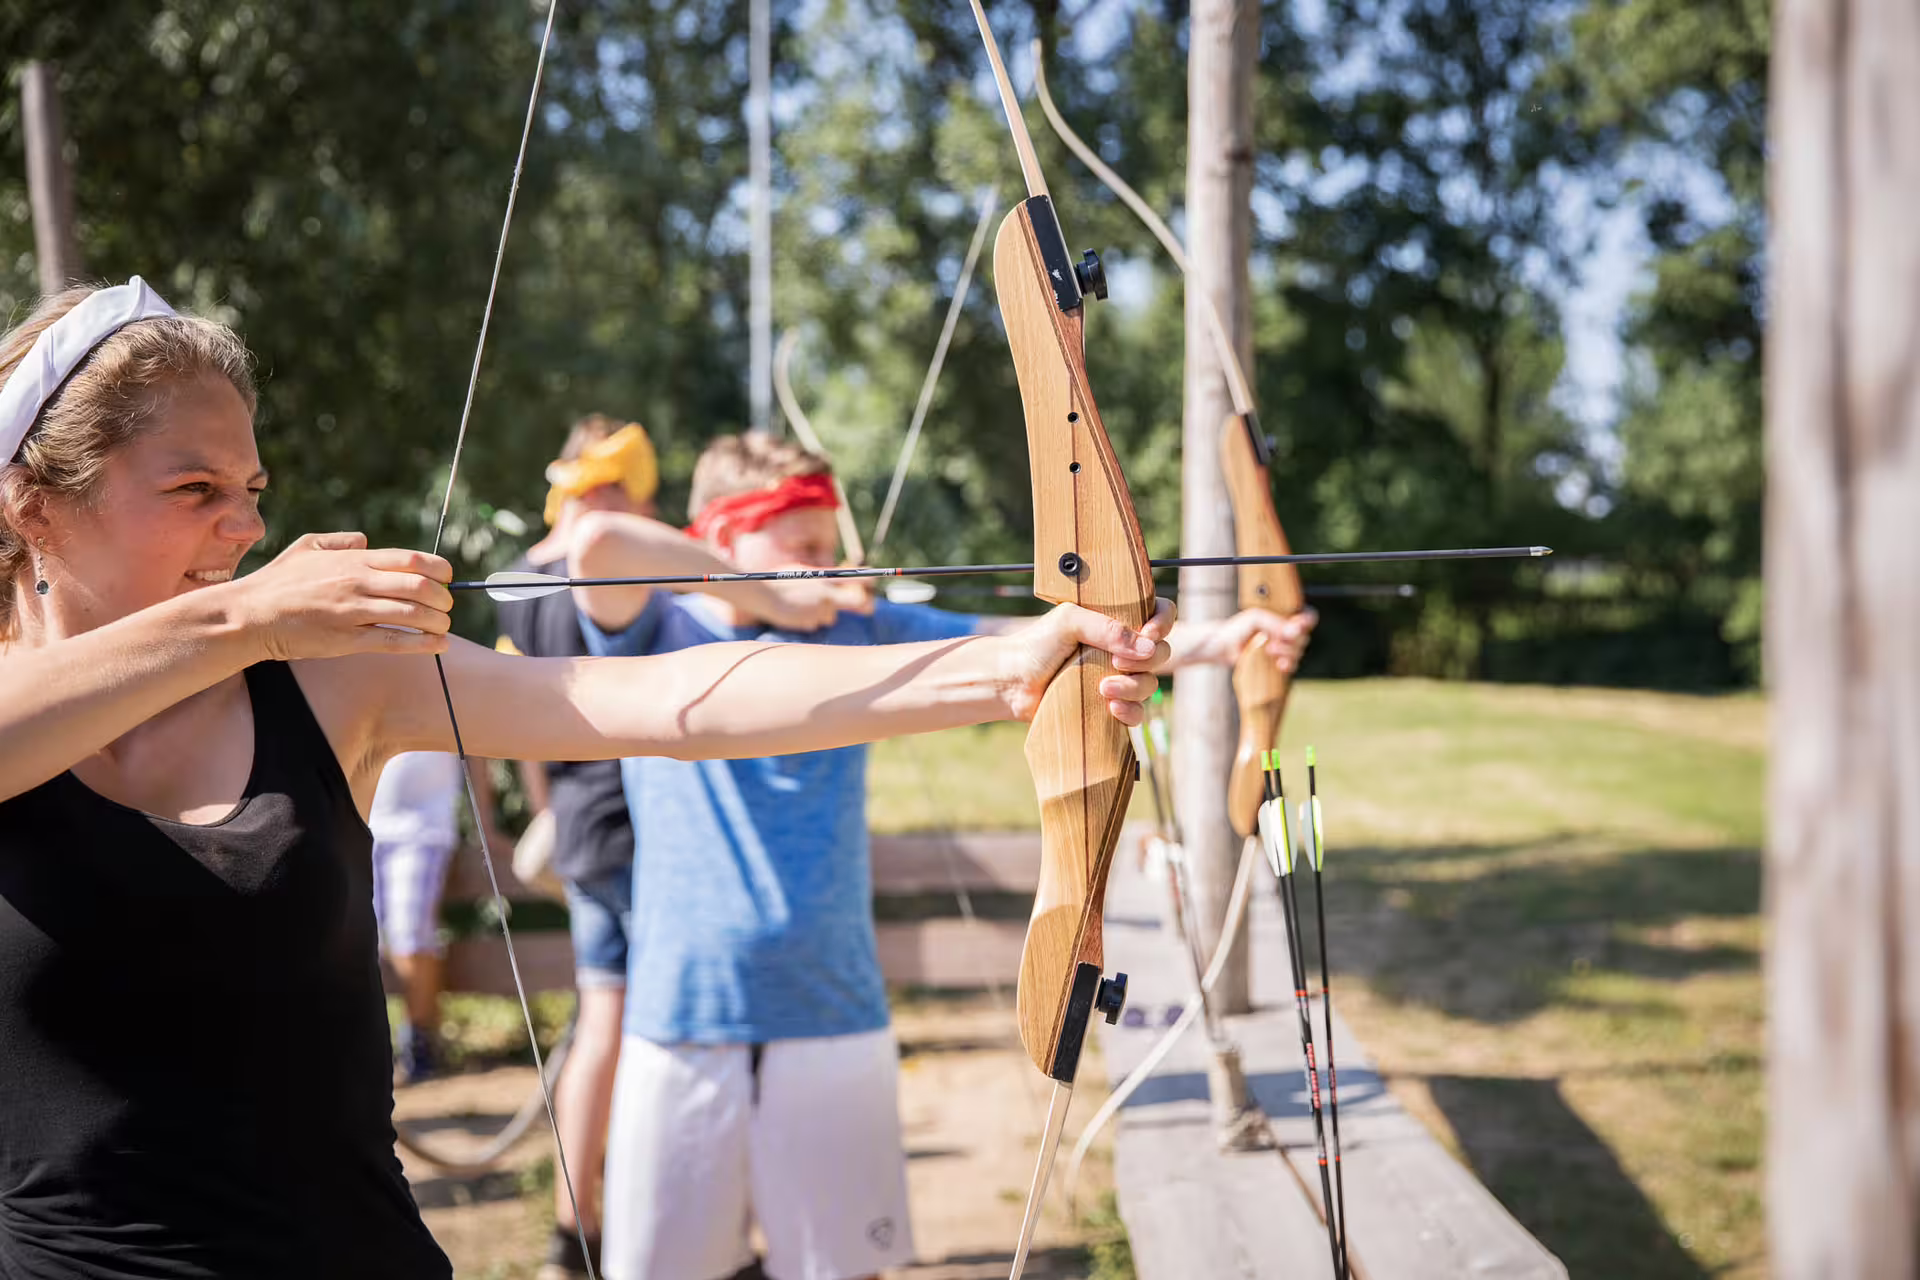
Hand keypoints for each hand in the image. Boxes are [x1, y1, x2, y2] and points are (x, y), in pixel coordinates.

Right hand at [226, 533, 453, 660]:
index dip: (439, 570)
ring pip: (413, 614)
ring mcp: (354, 612)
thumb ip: (338, 541)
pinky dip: (424, 644)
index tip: (447, 579)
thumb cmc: (276, 581)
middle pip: (420, 586)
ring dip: (438, 621)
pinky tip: (439, 645)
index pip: (412, 560)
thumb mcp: (306, 547)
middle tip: (447, 606)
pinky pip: (395, 641)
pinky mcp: (347, 640)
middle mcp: (358, 583)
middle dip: (443, 597)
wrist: (249, 616)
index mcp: (353, 560)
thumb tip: (364, 540)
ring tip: (444, 626)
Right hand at [761, 574, 873, 631]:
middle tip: (864, 605)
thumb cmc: (779, 580)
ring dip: (823, 613)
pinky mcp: (810, 623)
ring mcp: (820, 610)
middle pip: (857, 602)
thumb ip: (823, 579)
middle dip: (862, 604)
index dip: (870, 581)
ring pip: (831, 615)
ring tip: (803, 605)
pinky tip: (795, 614)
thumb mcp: (803, 572)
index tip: (875, 582)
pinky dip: (809, 620)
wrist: (762, 595)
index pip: (858, 579)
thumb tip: (839, 582)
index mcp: (825, 577)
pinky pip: (815, 624)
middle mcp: (827, 593)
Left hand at [998, 597, 1174, 724]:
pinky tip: (1111, 708)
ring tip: (1103, 688)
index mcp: (1116, 621)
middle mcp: (1121, 649)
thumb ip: (1106, 628)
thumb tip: (1147, 646)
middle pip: (1160, 653)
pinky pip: (1137, 712)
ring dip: (1134, 687)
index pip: (1159, 614)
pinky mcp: (1109, 706)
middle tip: (1116, 662)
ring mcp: (1117, 678)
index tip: (1149, 633)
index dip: (1163, 623)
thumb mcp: (1068, 621)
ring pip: (1149, 684)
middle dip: (1147, 660)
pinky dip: (1130, 712)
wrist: (1012, 682)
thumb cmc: (1036, 645)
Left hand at [1209, 607, 1317, 673]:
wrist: (1224, 647)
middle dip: (1291, 642)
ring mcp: (1283, 648)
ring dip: (1287, 653)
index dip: (1307, 623)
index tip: (1296, 629)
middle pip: (1304, 637)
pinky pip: (1292, 665)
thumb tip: (1296, 630)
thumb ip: (1276, 622)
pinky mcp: (1278, 662)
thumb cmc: (1238, 628)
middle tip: (1272, 643)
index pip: (1307, 617)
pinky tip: (1280, 665)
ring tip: (1270, 651)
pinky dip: (1288, 665)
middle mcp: (1286, 632)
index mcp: (1283, 617)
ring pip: (1299, 652)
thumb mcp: (1256, 618)